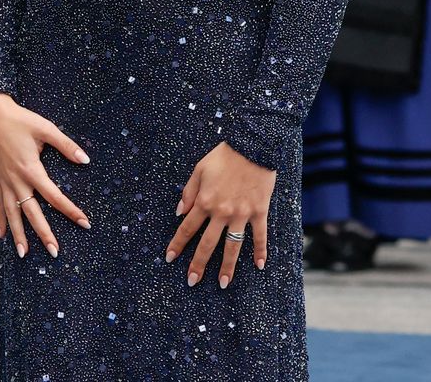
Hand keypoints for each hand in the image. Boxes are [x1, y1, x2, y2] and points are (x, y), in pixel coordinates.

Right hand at [0, 93, 91, 258]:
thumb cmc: (20, 120)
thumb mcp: (46, 129)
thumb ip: (66, 145)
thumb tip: (85, 160)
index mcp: (31, 169)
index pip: (55, 196)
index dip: (71, 210)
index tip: (85, 223)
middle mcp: (16, 181)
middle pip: (32, 213)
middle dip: (44, 234)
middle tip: (55, 252)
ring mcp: (4, 182)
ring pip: (12, 214)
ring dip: (19, 235)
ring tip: (24, 254)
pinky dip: (0, 222)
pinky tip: (1, 237)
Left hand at [165, 142, 275, 289]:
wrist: (252, 146)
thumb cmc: (224, 156)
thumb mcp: (200, 169)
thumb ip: (189, 192)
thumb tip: (179, 212)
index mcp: (205, 201)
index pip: (187, 228)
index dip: (177, 244)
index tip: (169, 258)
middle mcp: (221, 212)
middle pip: (207, 244)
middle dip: (198, 264)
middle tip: (191, 281)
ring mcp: (241, 214)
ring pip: (232, 246)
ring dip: (227, 267)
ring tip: (222, 283)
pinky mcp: (259, 212)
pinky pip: (259, 236)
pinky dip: (260, 251)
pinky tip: (260, 266)